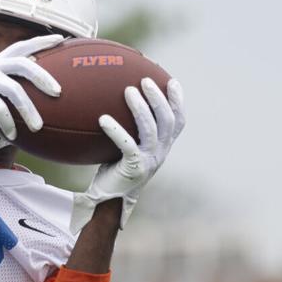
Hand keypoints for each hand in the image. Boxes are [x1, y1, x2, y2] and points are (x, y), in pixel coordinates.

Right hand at [0, 34, 63, 139]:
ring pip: (14, 90)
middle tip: (58, 92)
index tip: (61, 40)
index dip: (41, 42)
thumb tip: (28, 124)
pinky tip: (12, 136)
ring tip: (38, 127)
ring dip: (28, 110)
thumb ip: (3, 104)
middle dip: (44, 76)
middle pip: (23, 63)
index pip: (20, 47)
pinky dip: (8, 123)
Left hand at [71, 77, 184, 233]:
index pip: (178, 122)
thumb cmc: (112, 172)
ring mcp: (149, 161)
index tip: (172, 81)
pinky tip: (102, 119)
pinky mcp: (134, 168)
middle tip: (145, 80)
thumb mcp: (123, 148)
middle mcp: (160, 153)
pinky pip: (126, 145)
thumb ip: (127, 130)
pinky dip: (115, 130)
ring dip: (140, 108)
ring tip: (128, 91)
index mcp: (162, 147)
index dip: (178, 101)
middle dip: (158, 98)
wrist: (107, 202)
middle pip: (167, 121)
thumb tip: (109, 100)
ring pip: (151, 130)